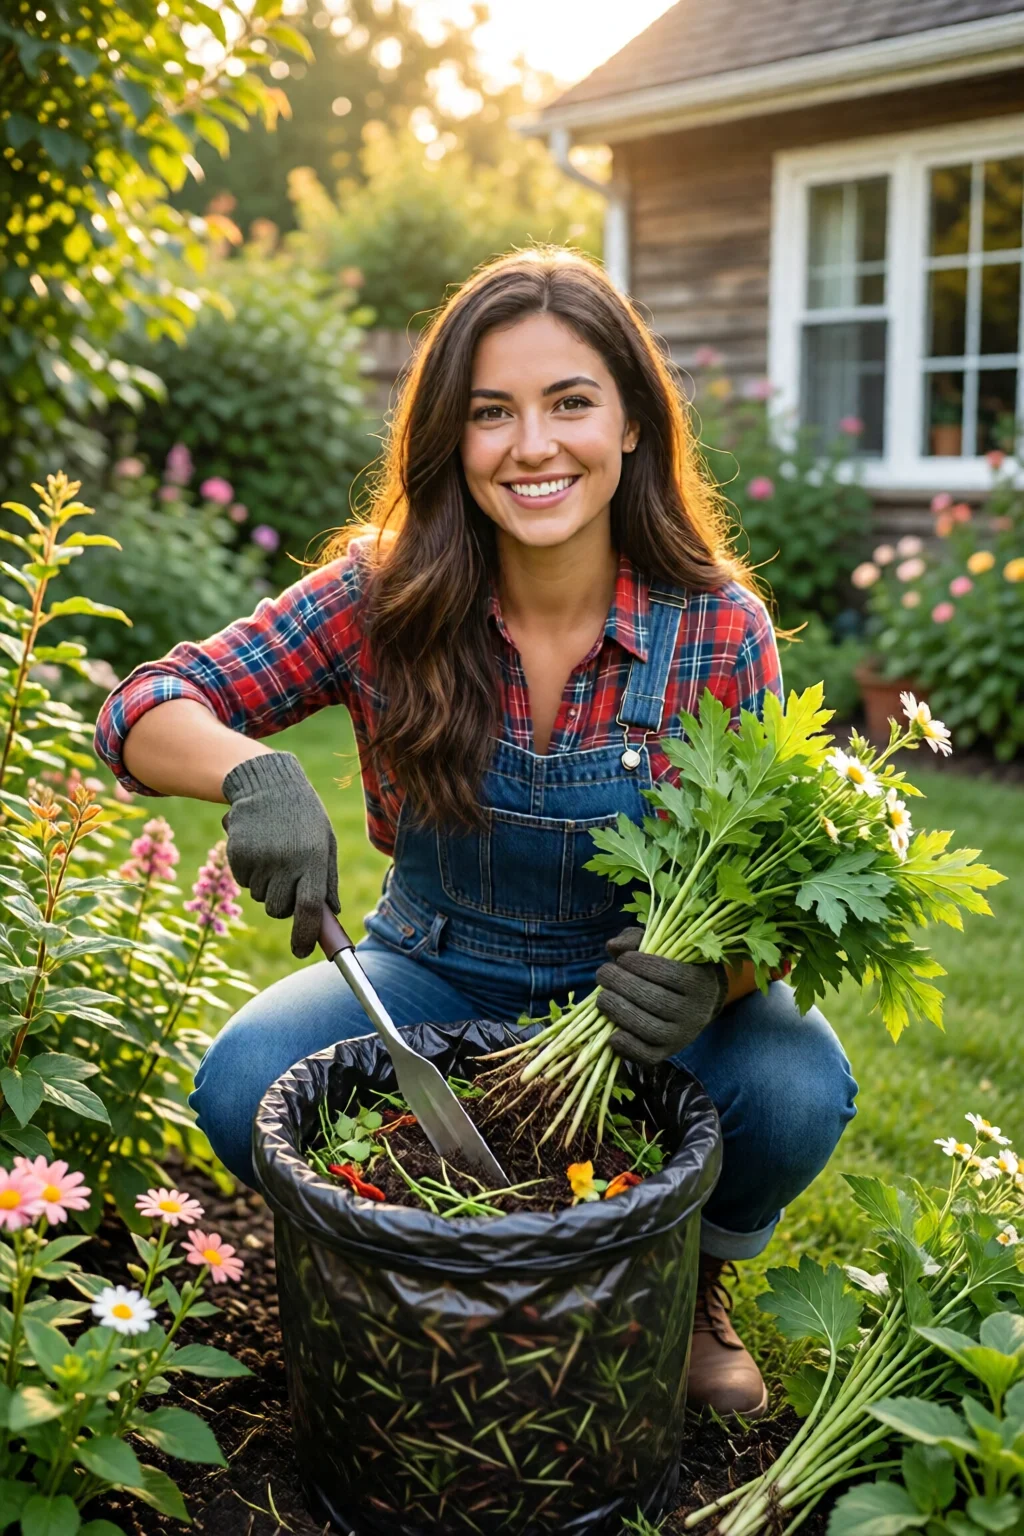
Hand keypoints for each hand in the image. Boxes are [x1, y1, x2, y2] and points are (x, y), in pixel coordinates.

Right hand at [221, 753, 338, 957]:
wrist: (267, 784)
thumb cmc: (304, 817)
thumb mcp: (324, 842)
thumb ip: (327, 880)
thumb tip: (331, 915)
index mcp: (313, 859)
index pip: (309, 909)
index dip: (305, 935)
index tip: (302, 951)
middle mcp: (286, 861)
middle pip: (280, 910)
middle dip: (284, 906)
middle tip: (288, 879)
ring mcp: (259, 858)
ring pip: (261, 897)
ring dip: (267, 886)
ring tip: (274, 853)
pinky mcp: (238, 854)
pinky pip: (244, 882)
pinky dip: (251, 873)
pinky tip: (258, 847)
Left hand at [596, 927, 727, 1066]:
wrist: (696, 1002)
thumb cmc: (672, 966)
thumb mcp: (661, 947)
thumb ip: (636, 940)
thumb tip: (613, 946)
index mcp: (699, 982)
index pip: (670, 974)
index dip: (642, 965)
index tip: (622, 959)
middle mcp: (695, 1012)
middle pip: (656, 1001)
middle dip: (623, 985)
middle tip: (603, 973)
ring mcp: (683, 1036)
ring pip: (651, 1029)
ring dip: (620, 1013)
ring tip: (602, 998)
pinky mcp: (668, 1053)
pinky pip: (648, 1056)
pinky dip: (627, 1046)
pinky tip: (611, 1033)